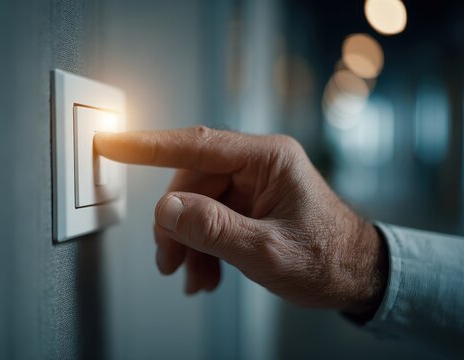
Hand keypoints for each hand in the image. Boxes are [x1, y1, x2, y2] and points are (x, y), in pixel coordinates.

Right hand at [94, 126, 387, 314]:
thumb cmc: (327, 259)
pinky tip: (206, 274)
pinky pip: (209, 219)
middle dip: (175, 225)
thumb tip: (166, 208)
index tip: (111, 141)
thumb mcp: (268, 251)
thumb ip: (214, 229)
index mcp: (268, 159)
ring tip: (192, 276)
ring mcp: (251, 185)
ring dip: (187, 242)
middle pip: (191, 183)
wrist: (355, 275)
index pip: (196, 144)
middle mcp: (257, 165)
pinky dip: (201, 248)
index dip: (148, 145)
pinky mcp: (247, 204)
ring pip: (195, 204)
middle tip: (168, 261)